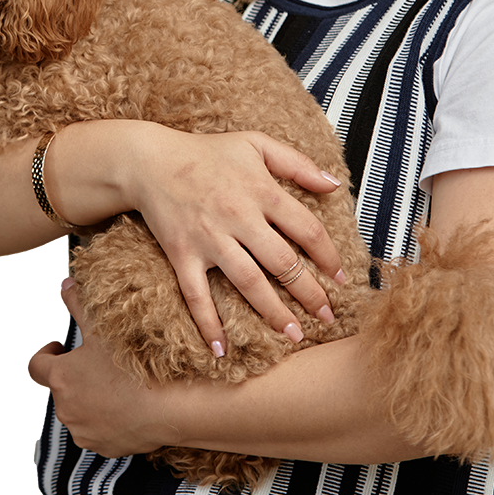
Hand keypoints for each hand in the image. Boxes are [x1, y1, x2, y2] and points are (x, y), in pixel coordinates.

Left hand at [28, 278, 177, 458]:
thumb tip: (65, 284)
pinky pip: (96, 429)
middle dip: (73, 375)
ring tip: (114, 383)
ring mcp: (82, 430)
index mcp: (60, 378)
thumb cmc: (133, 365)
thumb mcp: (102, 327)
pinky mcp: (101, 446)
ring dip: (87, 397)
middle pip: (59, 388)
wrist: (167, 406)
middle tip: (97, 362)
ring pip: (77, 410)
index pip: (35, 366)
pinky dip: (104, 418)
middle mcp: (65, 408)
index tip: (60, 349)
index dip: (46, 354)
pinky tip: (124, 404)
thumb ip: (78, 304)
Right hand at [123, 126, 345, 359]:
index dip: (328, 256)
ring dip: (274, 313)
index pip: (306, 229)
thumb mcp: (256, 144)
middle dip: (310, 293)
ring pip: (249, 283)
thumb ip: (297, 163)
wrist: (151, 160)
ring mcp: (209, 238)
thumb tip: (334, 184)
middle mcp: (238, 216)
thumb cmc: (207, 152)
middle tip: (327, 316)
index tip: (341, 278)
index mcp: (261, 190)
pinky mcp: (183, 254)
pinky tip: (223, 350)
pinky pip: (197, 295)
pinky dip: (209, 324)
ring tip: (295, 335)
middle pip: (283, 262)